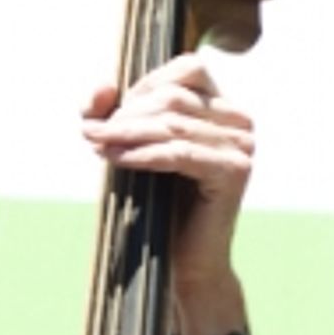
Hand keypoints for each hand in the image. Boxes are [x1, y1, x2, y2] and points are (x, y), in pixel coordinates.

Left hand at [82, 51, 252, 334]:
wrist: (183, 265)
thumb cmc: (158, 206)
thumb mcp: (133, 148)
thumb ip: (114, 113)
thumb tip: (101, 87)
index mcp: (224, 108)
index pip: (187, 69)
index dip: (143, 84)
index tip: (108, 112)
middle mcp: (240, 122)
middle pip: (174, 97)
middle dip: (126, 112)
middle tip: (91, 133)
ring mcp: (242, 147)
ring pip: (173, 123)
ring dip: (126, 131)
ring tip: (94, 143)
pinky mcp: (234, 173)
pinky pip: (180, 153)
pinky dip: (144, 153)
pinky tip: (116, 159)